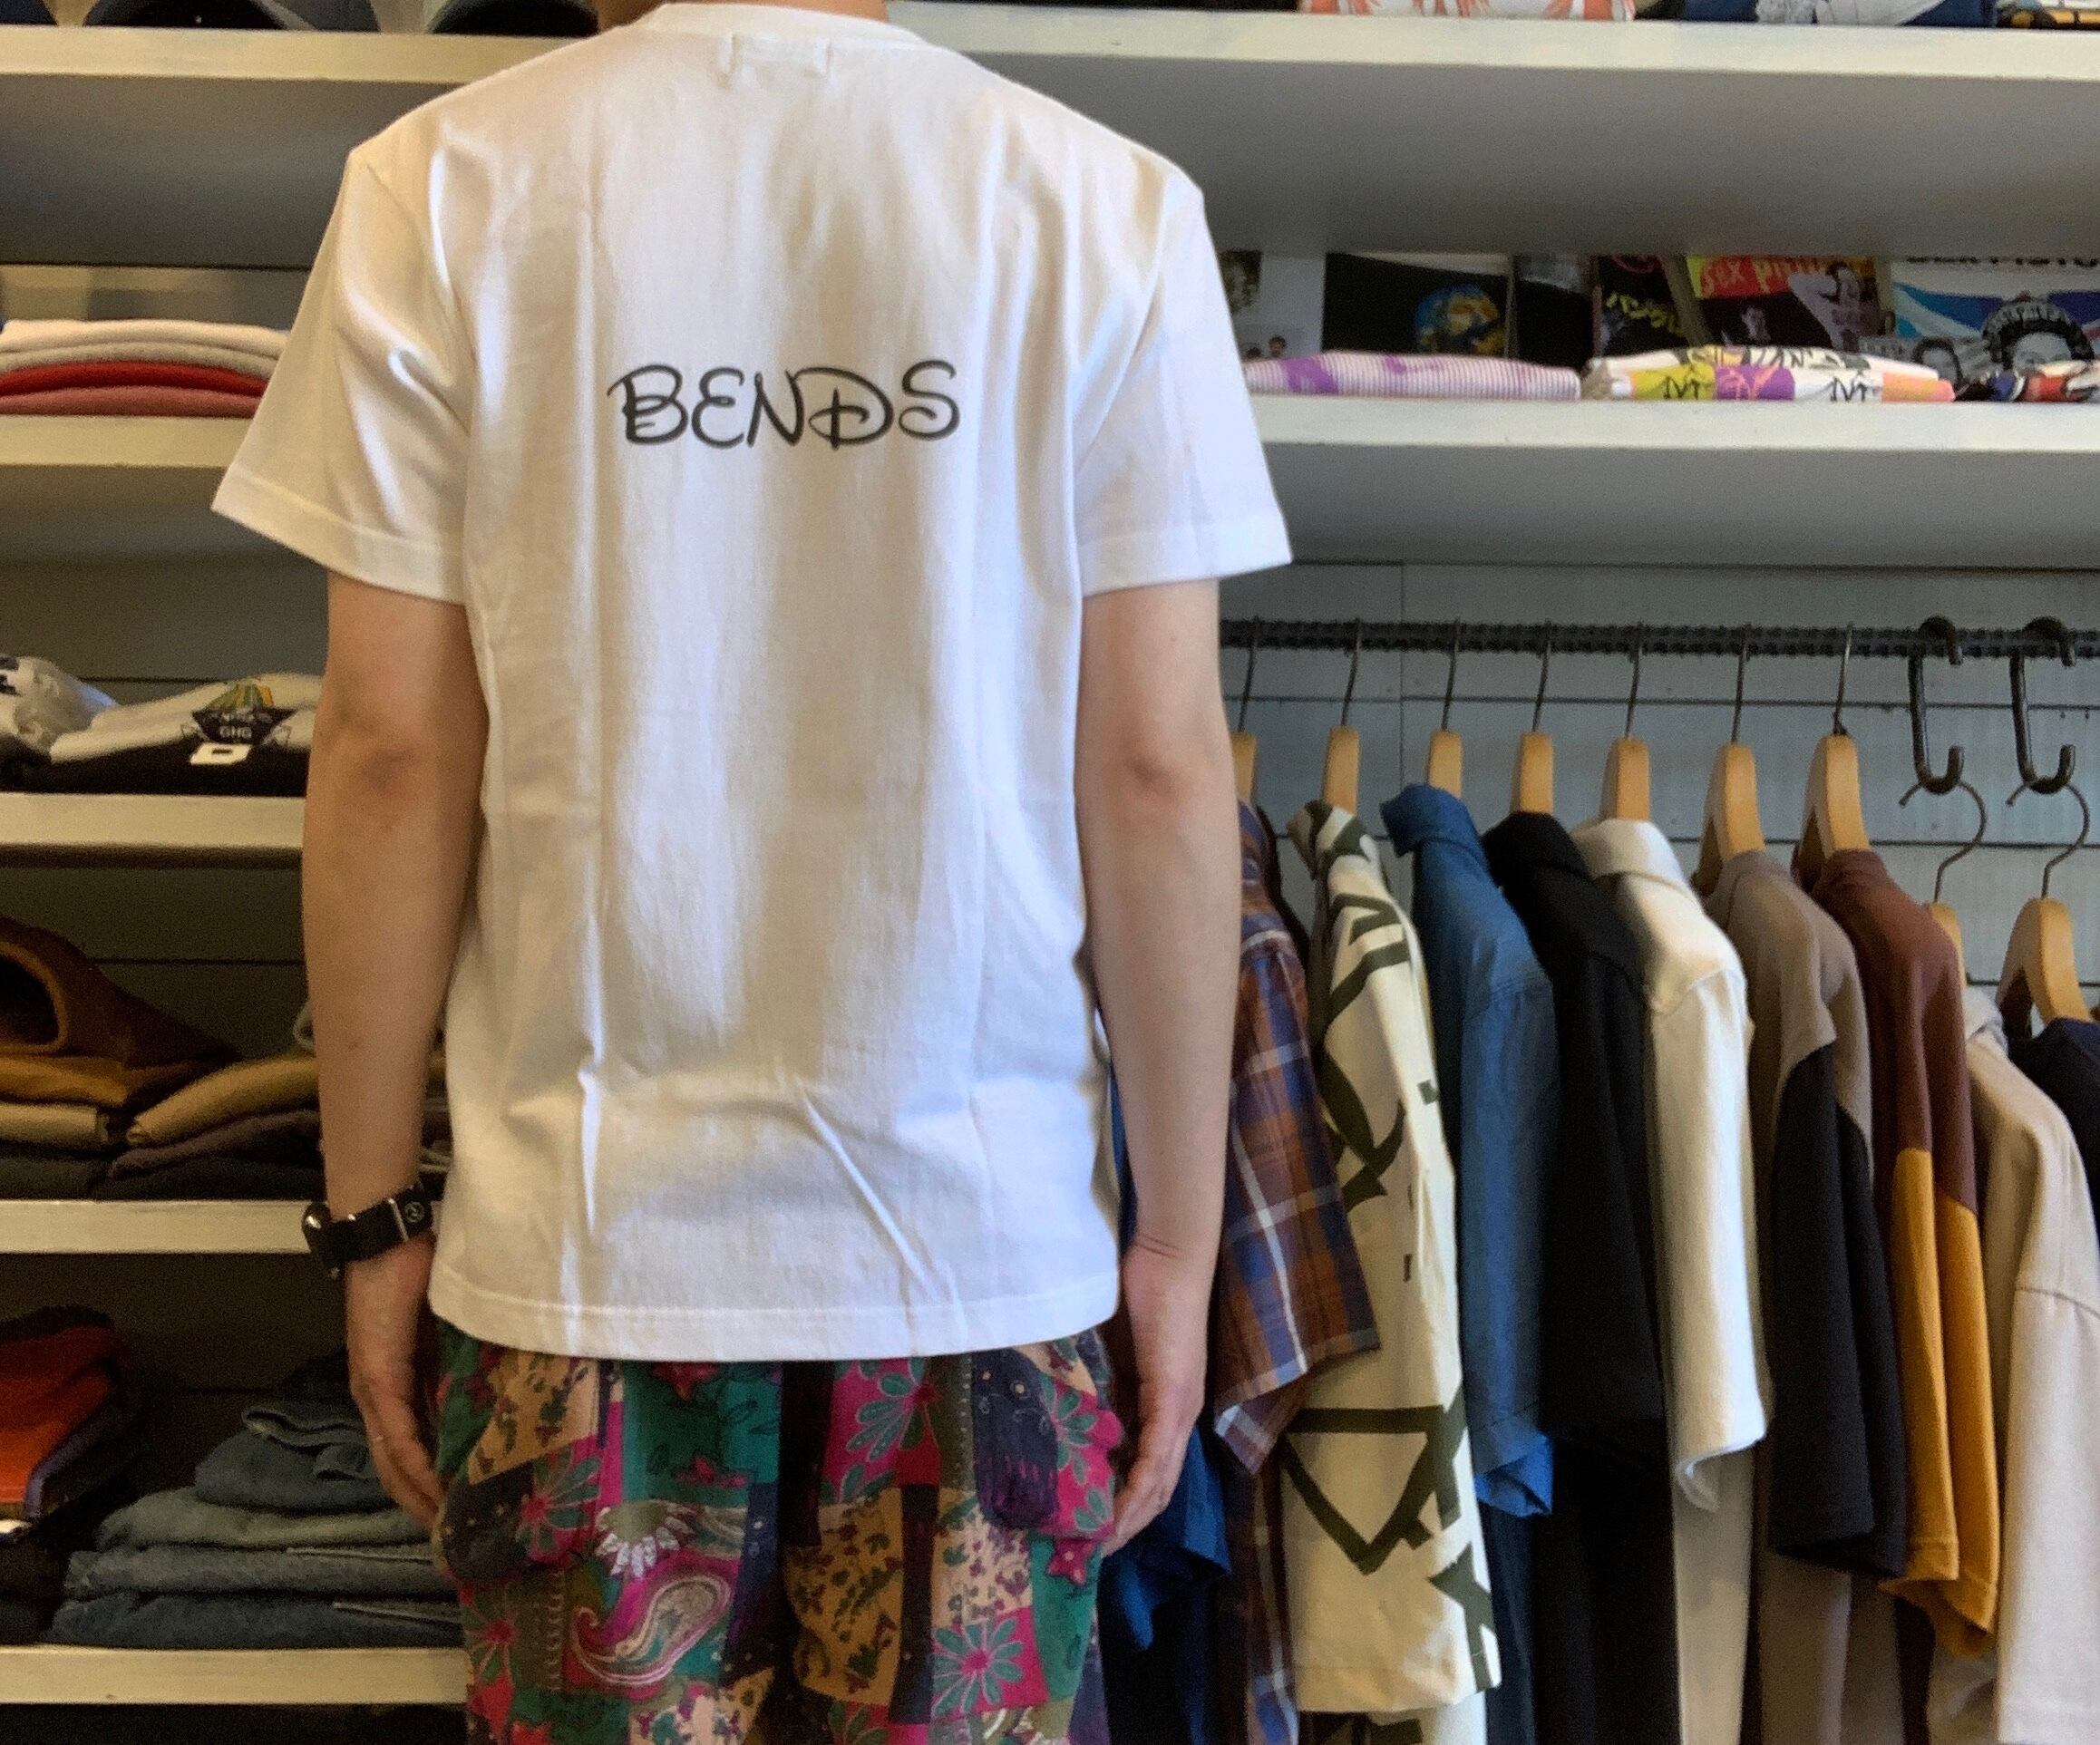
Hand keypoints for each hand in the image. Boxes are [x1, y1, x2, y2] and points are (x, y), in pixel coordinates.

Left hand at [345, 1236, 443, 1527]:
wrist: (387, 1241)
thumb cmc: (421, 1273)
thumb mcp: (449, 1330)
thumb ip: (463, 1360)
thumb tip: (502, 1387)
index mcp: (391, 1388)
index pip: (404, 1453)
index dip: (427, 1489)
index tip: (461, 1515)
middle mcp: (375, 1400)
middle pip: (395, 1472)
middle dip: (424, 1508)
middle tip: (459, 1539)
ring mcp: (372, 1393)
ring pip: (393, 1464)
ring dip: (420, 1498)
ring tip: (452, 1527)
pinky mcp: (378, 1380)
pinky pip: (398, 1437)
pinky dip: (417, 1469)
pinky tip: (438, 1491)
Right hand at [1104, 1236, 1213, 1552]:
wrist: (1169, 1256)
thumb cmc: (1140, 1289)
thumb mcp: (1109, 1349)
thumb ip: (1094, 1378)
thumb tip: (1059, 1403)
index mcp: (1167, 1406)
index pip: (1151, 1471)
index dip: (1127, 1506)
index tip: (1092, 1531)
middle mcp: (1181, 1416)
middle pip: (1158, 1490)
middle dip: (1126, 1526)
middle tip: (1088, 1553)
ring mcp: (1181, 1409)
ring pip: (1160, 1483)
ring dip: (1131, 1518)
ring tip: (1098, 1546)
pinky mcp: (1173, 1397)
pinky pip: (1156, 1457)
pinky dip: (1138, 1490)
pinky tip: (1118, 1515)